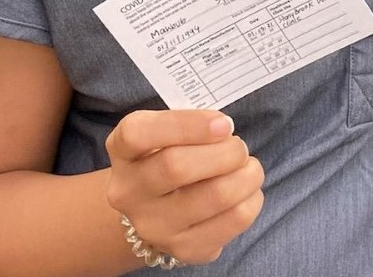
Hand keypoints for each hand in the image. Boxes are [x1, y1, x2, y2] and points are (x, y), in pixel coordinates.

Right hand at [104, 110, 264, 266]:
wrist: (149, 208)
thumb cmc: (163, 155)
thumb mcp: (161, 131)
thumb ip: (186, 124)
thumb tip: (223, 129)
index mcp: (121, 150)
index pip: (139, 133)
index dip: (186, 125)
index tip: (224, 123)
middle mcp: (129, 192)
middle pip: (177, 167)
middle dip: (224, 152)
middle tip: (240, 146)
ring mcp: (154, 226)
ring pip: (213, 196)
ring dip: (246, 176)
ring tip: (250, 167)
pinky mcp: (183, 249)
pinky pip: (231, 223)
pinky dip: (251, 201)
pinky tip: (248, 191)